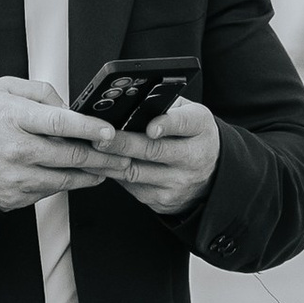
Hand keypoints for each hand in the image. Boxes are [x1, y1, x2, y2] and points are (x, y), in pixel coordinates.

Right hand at [0, 76, 129, 213]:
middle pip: (71, 156)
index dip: (91, 128)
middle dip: (104, 157)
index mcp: (15, 118)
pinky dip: (67, 185)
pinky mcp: (14, 197)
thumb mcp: (5, 88)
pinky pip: (49, 192)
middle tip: (122, 155)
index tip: (109, 131)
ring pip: (66, 180)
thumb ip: (41, 92)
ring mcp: (16, 177)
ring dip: (92, 175)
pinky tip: (79, 177)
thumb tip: (69, 106)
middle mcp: (17, 150)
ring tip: (109, 168)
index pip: (62, 123)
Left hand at [110, 93, 220, 218]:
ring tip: (91, 150)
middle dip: (123, 143)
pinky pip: (131, 187)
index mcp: (200, 129)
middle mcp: (192, 158)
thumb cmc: (193, 138)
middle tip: (100, 137)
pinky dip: (113, 174)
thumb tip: (132, 103)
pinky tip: (100, 164)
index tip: (151, 127)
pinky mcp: (162, 199)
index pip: (185, 124)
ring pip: (136, 172)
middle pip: (153, 151)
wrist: (211, 176)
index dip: (167, 125)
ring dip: (110, 161)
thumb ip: (167, 108)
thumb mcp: (190, 116)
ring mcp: (177, 182)